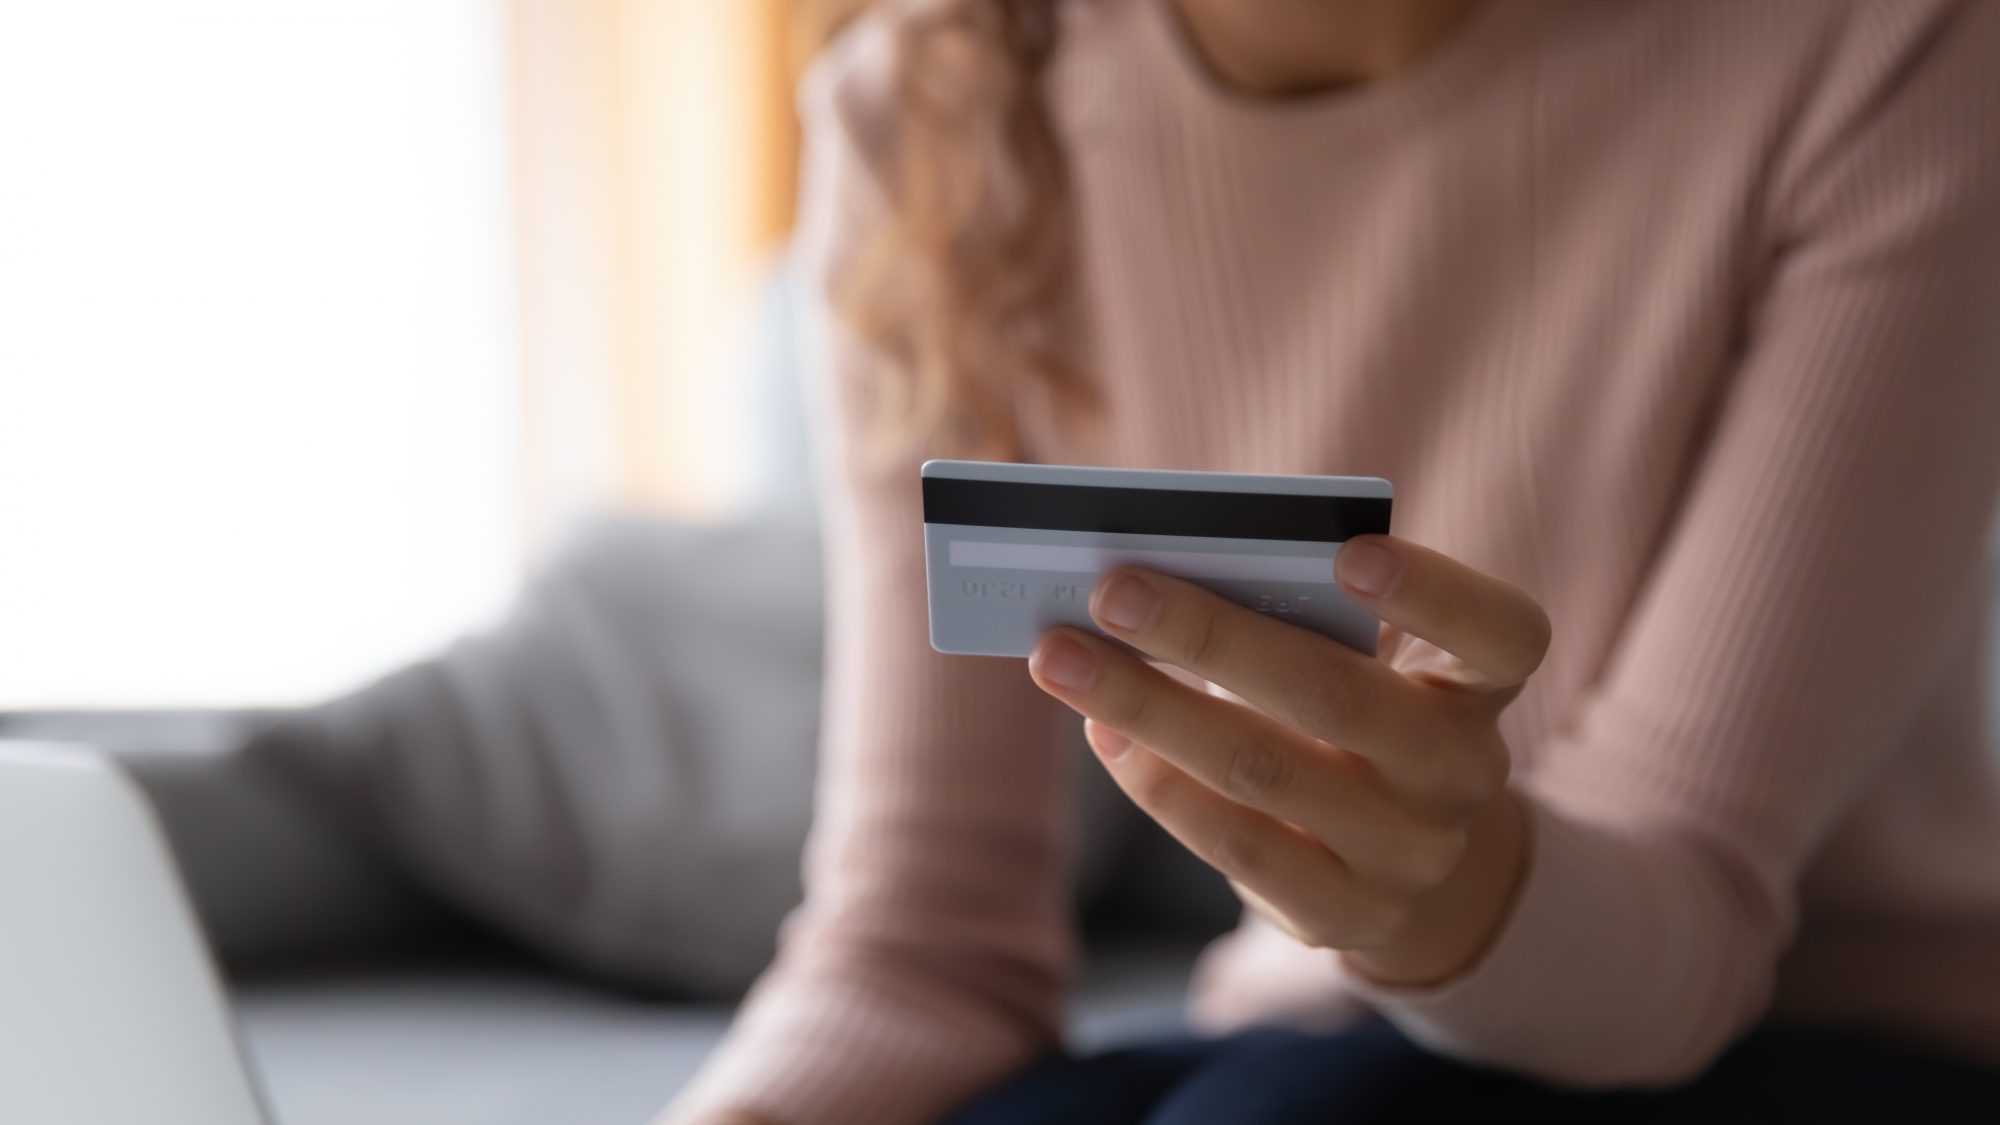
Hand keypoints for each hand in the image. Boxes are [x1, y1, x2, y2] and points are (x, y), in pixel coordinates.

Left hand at [1027, 535, 1547, 984]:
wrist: (1404, 859)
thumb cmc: (1355, 714)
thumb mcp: (1359, 661)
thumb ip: (1294, 614)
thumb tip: (1153, 579)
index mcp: (1479, 686)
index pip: (1501, 634)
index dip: (1433, 592)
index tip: (1348, 552)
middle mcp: (1461, 772)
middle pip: (1339, 695)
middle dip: (1210, 634)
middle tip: (1112, 589)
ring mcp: (1408, 855)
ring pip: (1266, 771)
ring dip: (1148, 706)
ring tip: (1061, 657)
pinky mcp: (1346, 917)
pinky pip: (1238, 849)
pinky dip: (1158, 785)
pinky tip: (1104, 734)